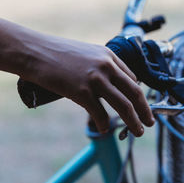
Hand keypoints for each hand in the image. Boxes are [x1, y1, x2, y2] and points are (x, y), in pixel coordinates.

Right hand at [20, 34, 154, 135]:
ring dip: (133, 122)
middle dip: (145, 110)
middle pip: (134, 92)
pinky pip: (100, 114)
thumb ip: (100, 66)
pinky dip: (104, 125)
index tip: (141, 105)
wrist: (34, 51)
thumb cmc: (56, 53)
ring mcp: (95, 79)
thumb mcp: (85, 54)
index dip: (139, 94)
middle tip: (149, 122)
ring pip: (124, 106)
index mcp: (108, 55)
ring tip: (137, 131)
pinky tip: (104, 129)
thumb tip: (110, 85)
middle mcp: (106, 66)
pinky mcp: (82, 92)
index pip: (132, 78)